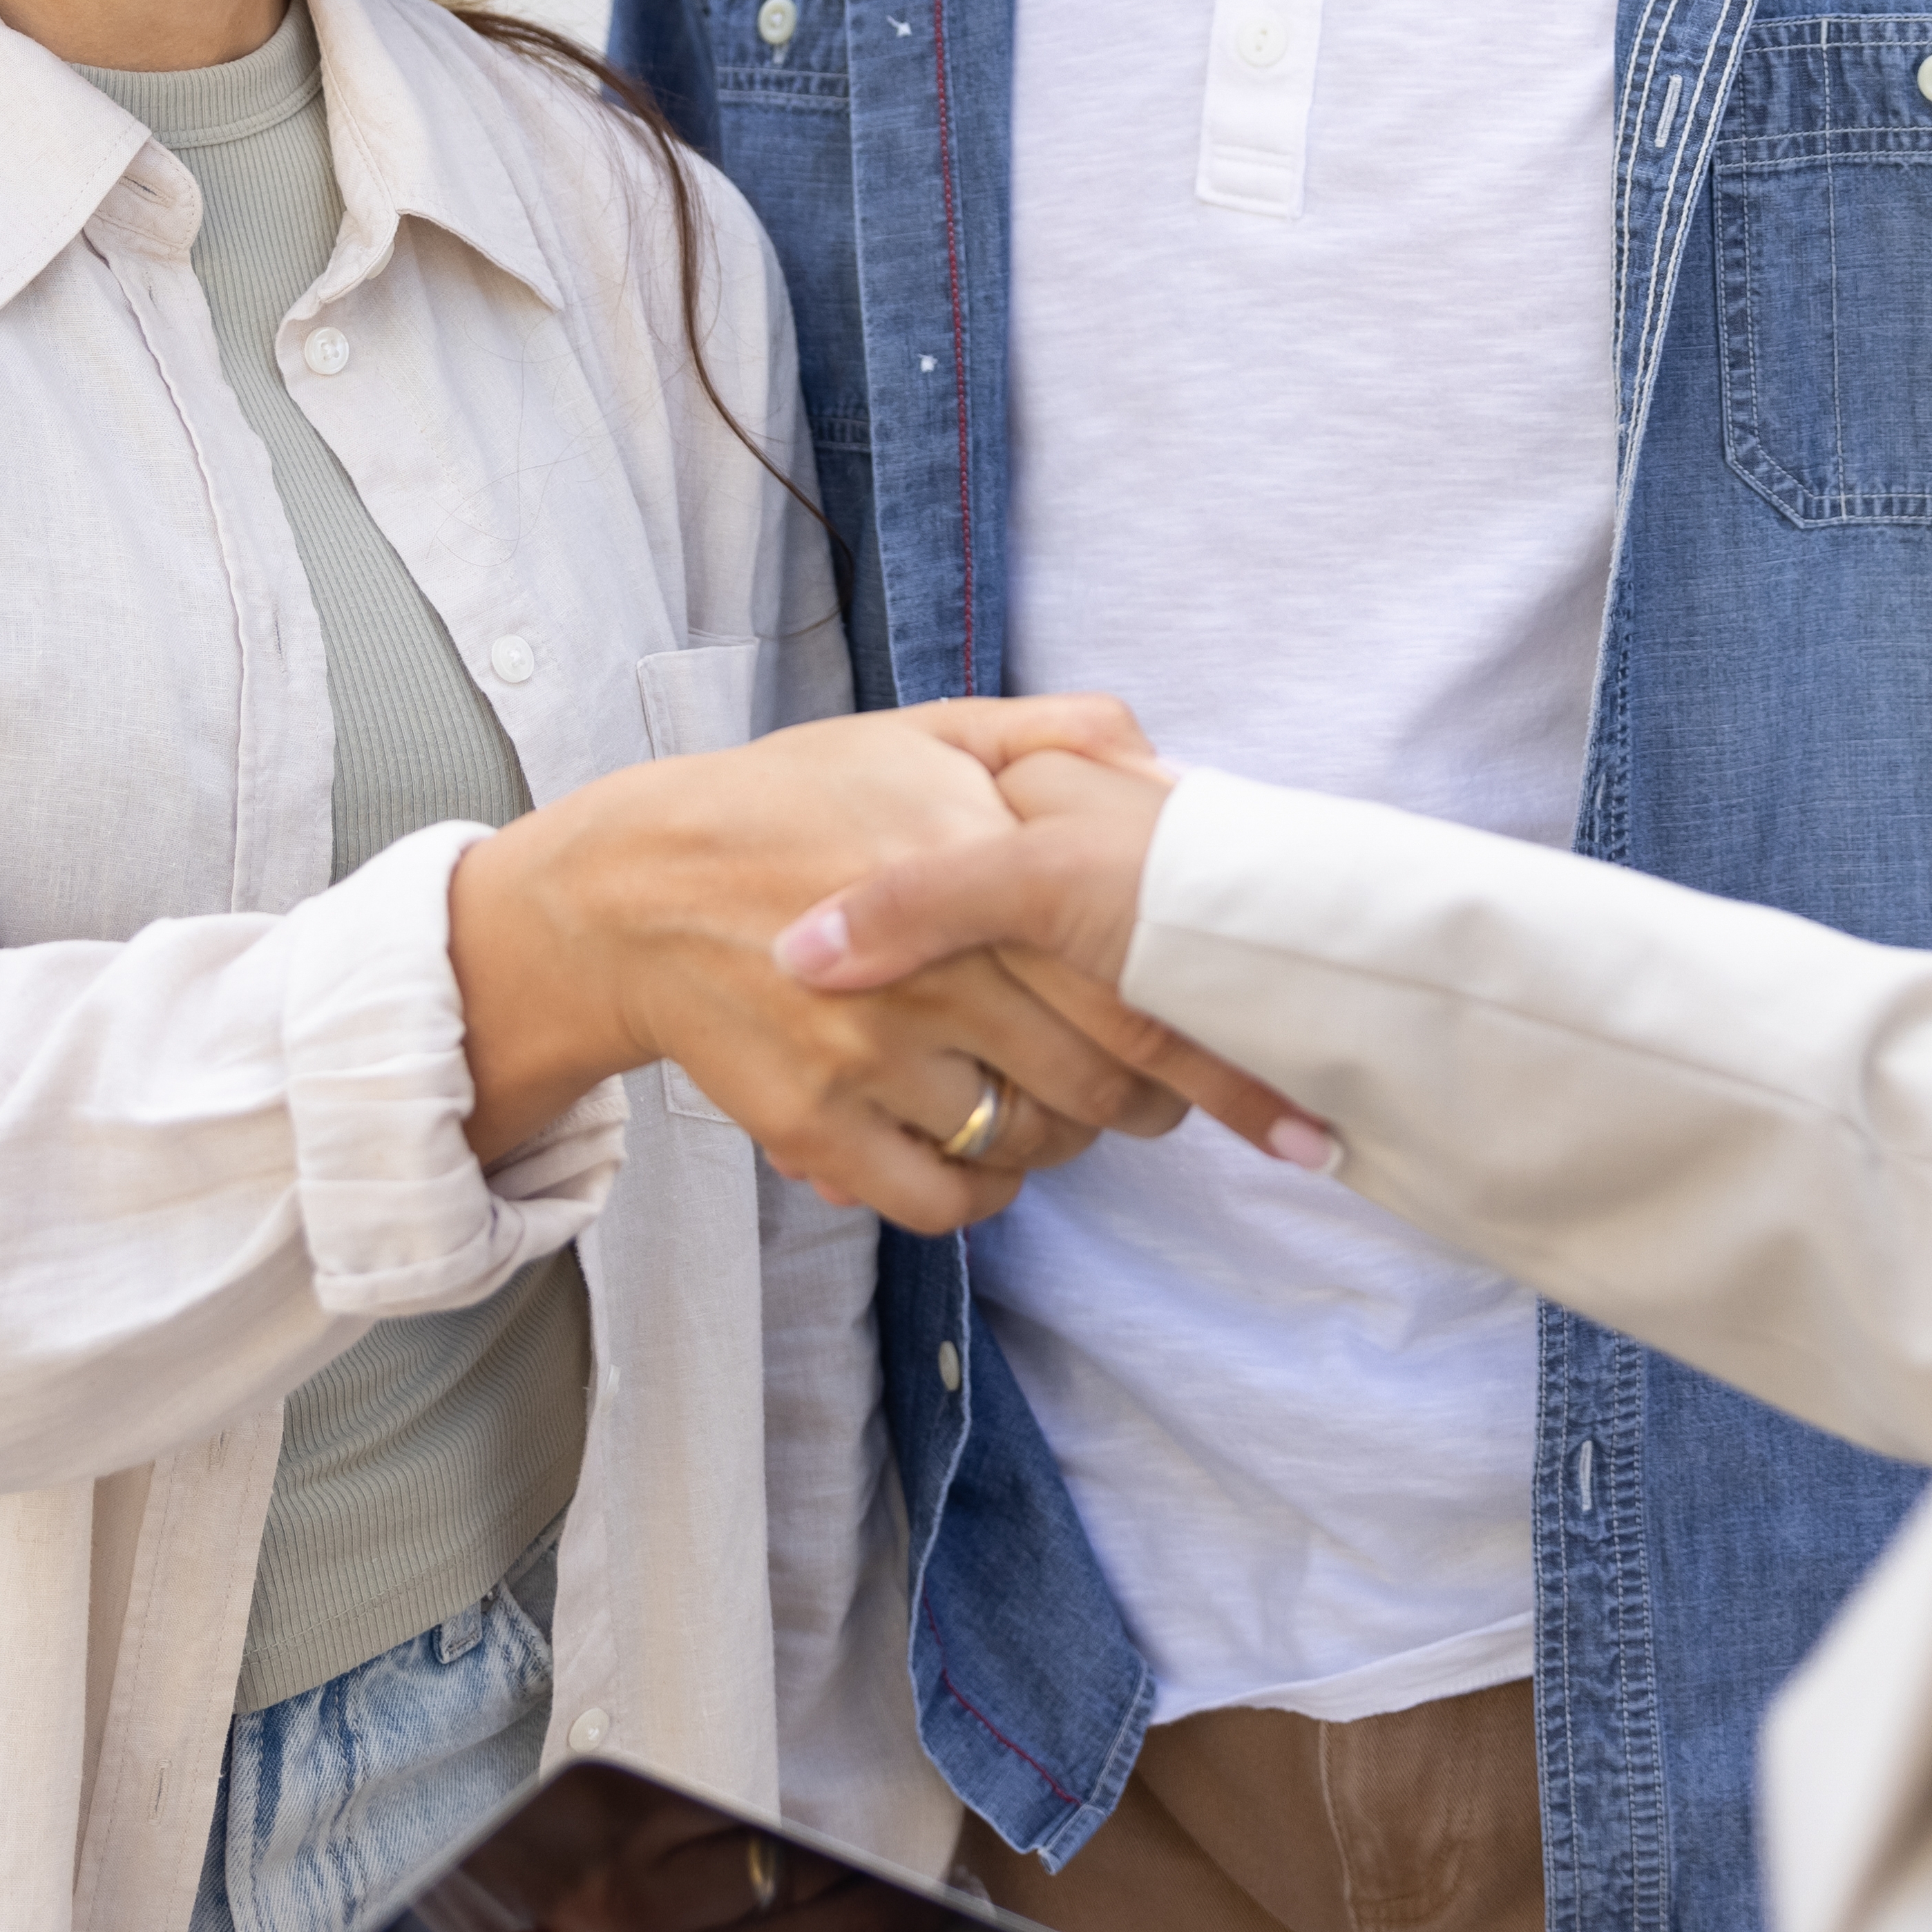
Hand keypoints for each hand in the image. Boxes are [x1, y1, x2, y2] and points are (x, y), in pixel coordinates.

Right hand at [449, 705, 1201, 1230]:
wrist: (634, 889)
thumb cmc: (794, 805)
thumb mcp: (922, 734)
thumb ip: (1056, 738)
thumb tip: (1176, 772)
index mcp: (965, 858)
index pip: (1130, 982)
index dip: (1224, 1056)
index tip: (1297, 1107)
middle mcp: (923, 966)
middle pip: (1099, 1078)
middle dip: (1162, 1103)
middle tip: (1172, 1095)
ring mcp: (865, 1056)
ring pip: (1031, 1141)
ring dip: (1071, 1136)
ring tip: (1066, 1101)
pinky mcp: (813, 1128)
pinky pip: (946, 1197)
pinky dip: (989, 1187)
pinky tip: (988, 1144)